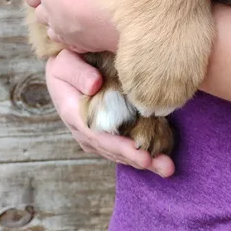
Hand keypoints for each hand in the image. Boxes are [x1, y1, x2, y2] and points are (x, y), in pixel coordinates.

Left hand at [24, 0, 117, 52]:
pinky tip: (88, 30)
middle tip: (67, 0)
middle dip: (50, 7)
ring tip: (76, 17)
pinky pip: (70, 43)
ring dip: (60, 24)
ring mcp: (61, 29)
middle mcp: (48, 8)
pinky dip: (76, 38)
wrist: (109, 3)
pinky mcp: (77, 45)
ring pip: (52, 30)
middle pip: (40, 12)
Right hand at [45, 49, 175, 176]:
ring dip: (144, 161)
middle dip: (139, 159)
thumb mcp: (65, 63)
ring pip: (119, 153)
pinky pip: (121, 146)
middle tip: (165, 167)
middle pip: (113, 150)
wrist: (63, 69)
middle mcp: (84, 130)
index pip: (101, 136)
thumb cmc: (66, 63)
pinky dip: (139, 152)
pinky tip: (158, 156)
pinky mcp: (103, 132)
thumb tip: (94, 86)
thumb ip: (79, 74)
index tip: (144, 155)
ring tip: (167, 167)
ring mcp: (93, 135)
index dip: (123, 148)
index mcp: (75, 114)